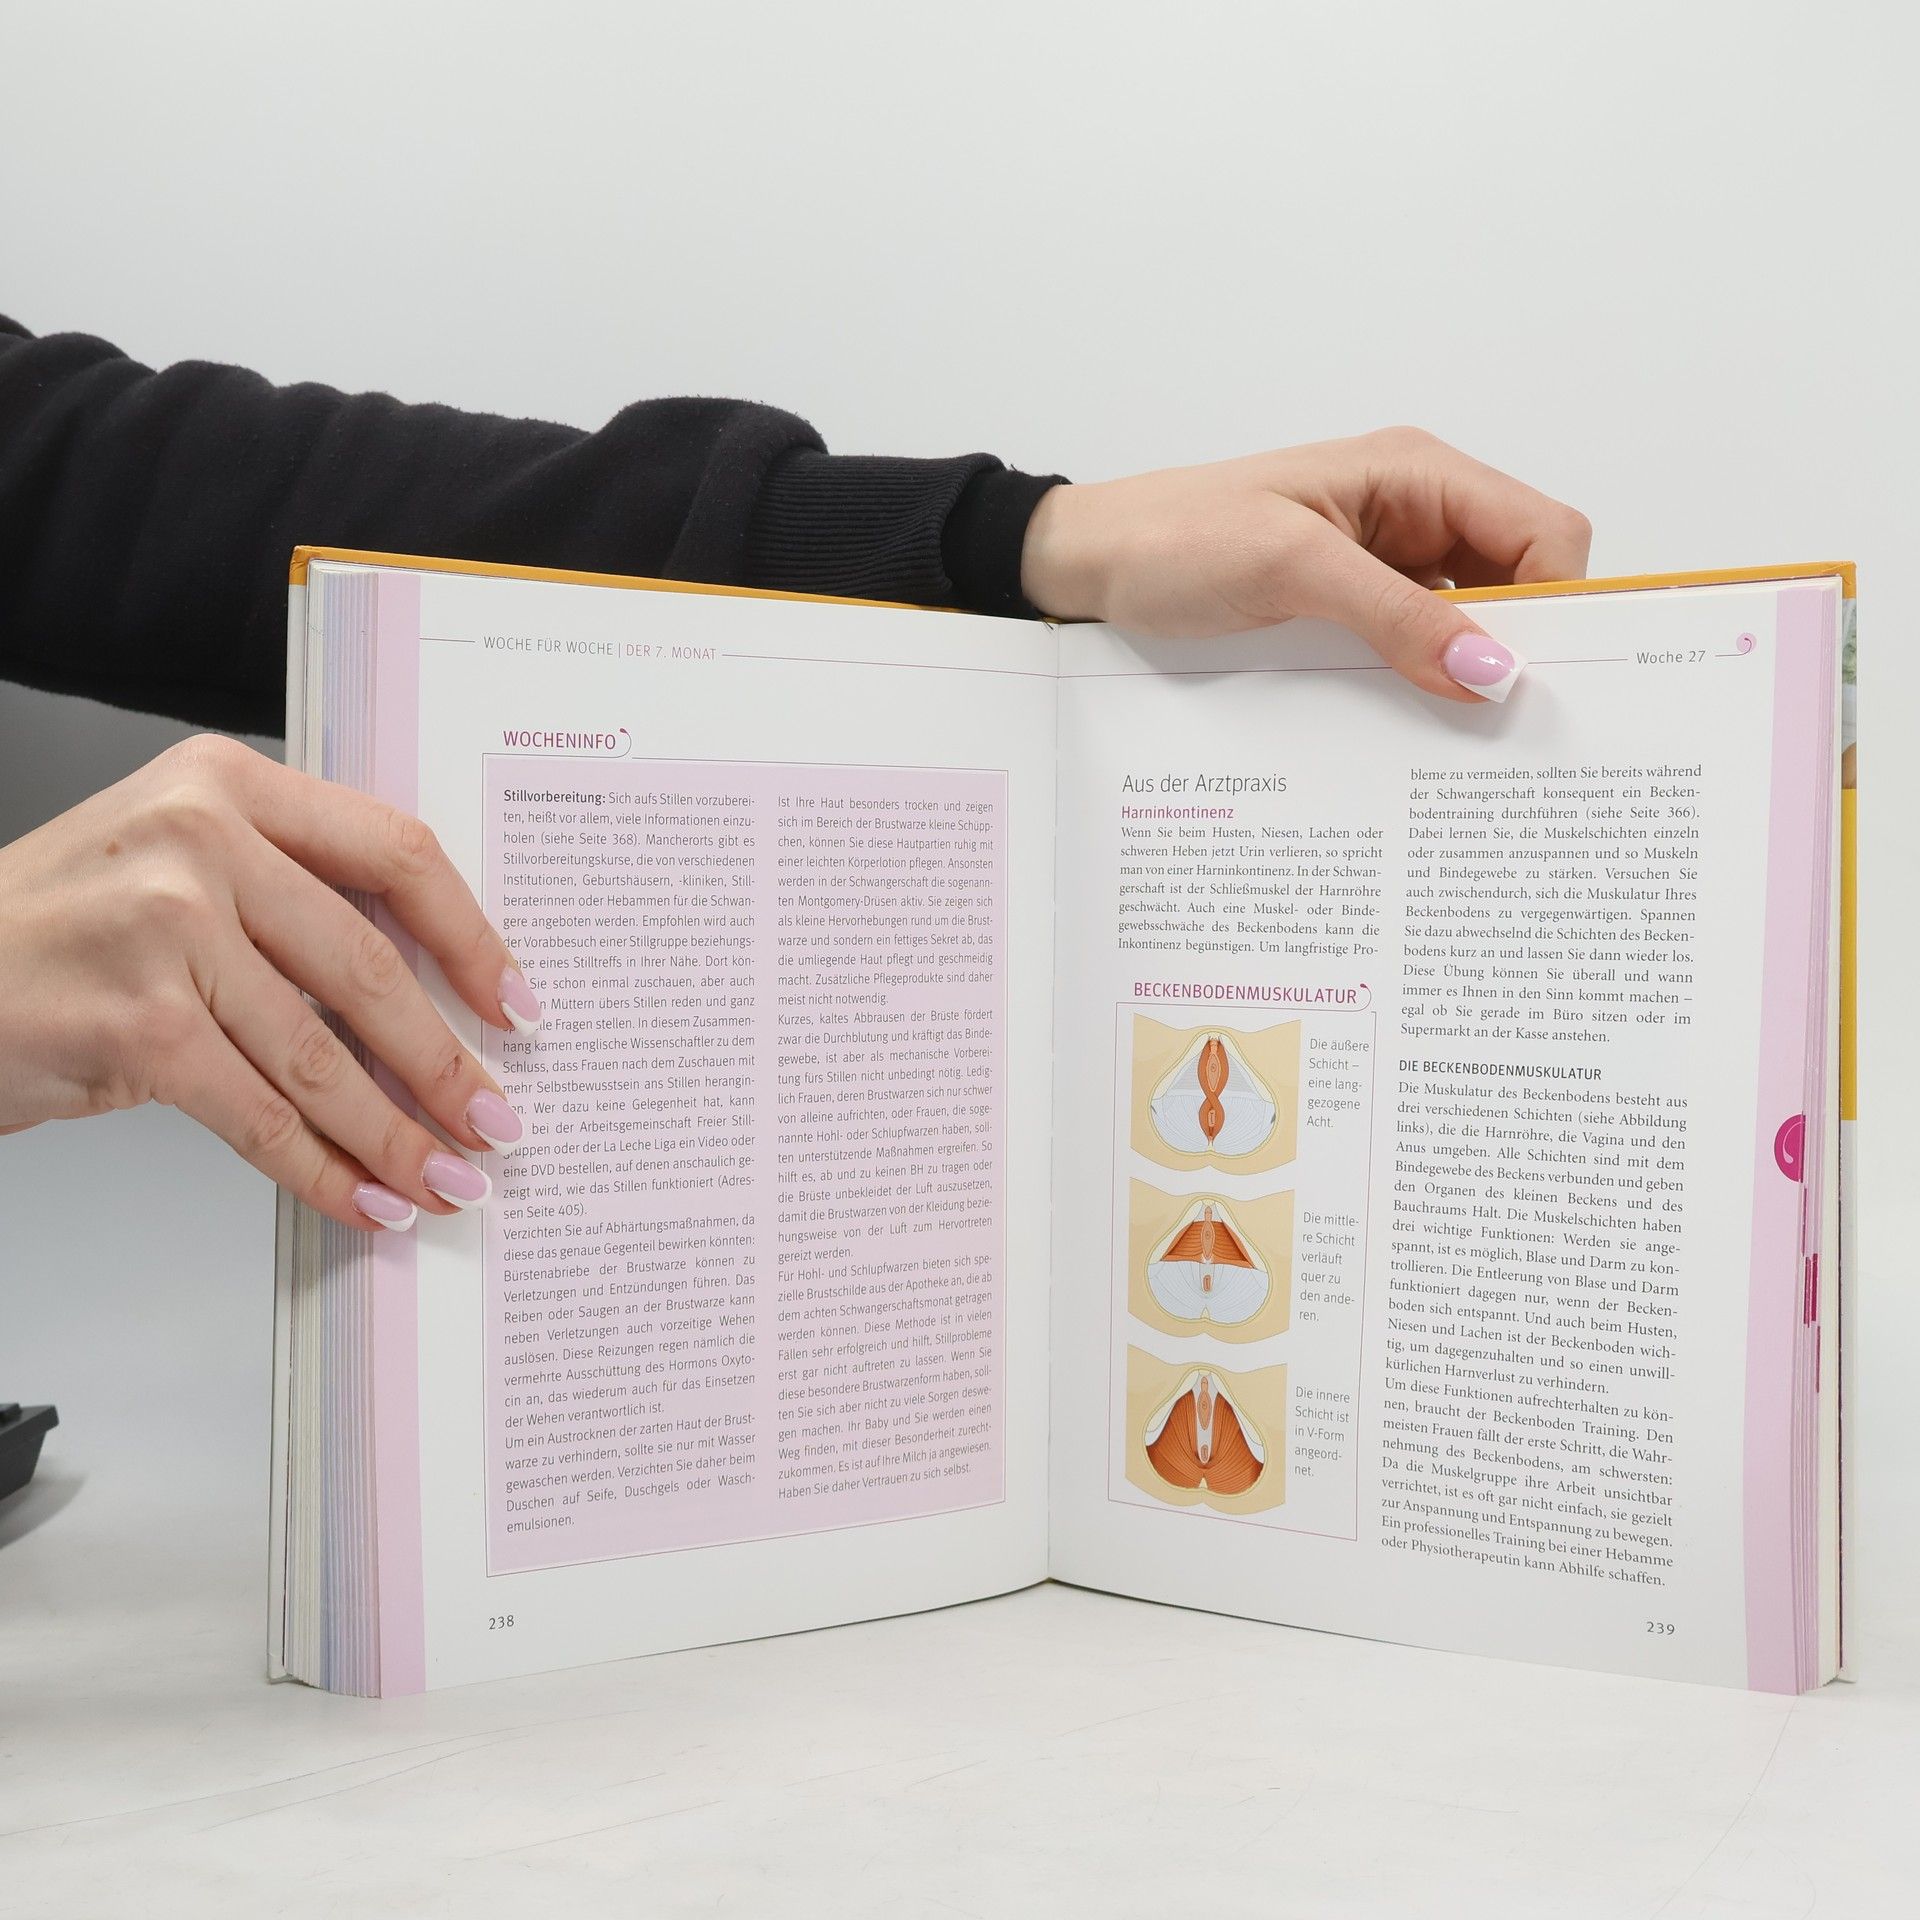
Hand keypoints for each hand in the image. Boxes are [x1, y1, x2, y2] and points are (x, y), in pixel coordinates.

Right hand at [0, 734, 540, 1231]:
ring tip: (448, 1177)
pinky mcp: (138, 1024)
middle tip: (497, 1119)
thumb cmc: (61, 928)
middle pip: (371, 966)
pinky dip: (324, 1170)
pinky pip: (263, 1115)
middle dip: (447, 1061)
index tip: (516, 1003)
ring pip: (323, 1055)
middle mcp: (201, 839)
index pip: (395, 851)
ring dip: (398, 1134)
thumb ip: (292, 896)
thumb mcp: (178, 863)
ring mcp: (166, 928)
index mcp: (229, 784)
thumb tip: (431, 996)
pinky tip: (366, 1199)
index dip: (472, 938)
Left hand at [1019, 426, 1591, 702]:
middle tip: (1511, 726)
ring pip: (1474, 621)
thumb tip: (1492, 671)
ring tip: (1464, 737)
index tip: (1539, 682)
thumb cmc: (1174, 539)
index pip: (1545, 531)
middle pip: (1522, 579)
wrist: (1088, 564)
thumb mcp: (1289, 569)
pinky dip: (1427, 680)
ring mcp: (1385, 562)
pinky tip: (1416, 722)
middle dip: (1523, 646)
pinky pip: (1419, 644)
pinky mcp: (1351, 606)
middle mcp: (1415, 511)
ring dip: (1471, 670)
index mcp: (1417, 473)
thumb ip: (1395, 614)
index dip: (1559, 604)